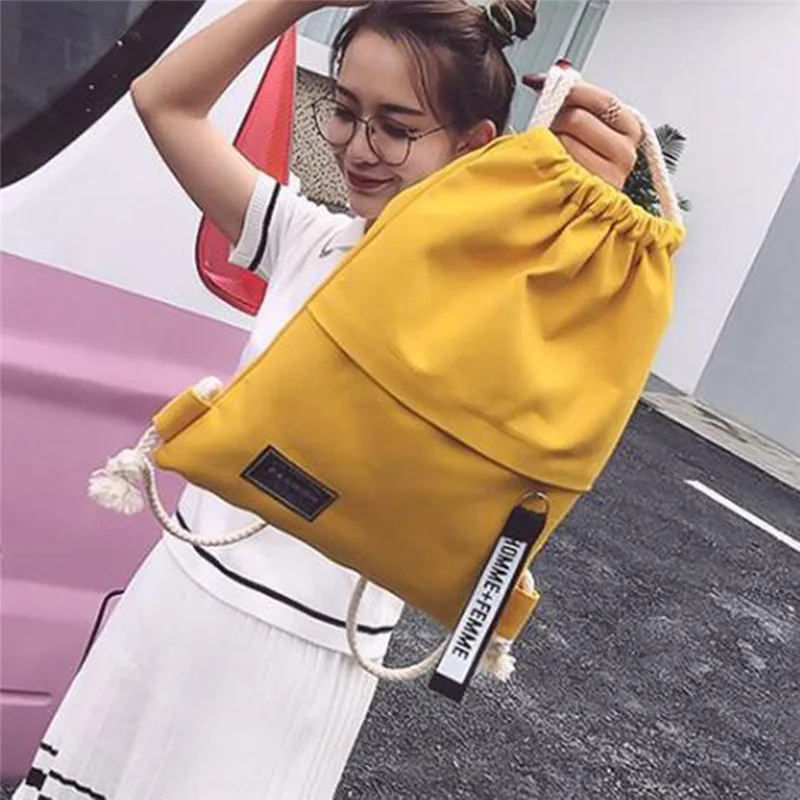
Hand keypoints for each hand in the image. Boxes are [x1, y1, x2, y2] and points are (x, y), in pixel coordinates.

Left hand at [522, 71, 641, 188]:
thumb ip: (576, 96)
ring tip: (549, 155)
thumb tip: (562, 65)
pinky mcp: (593, 198)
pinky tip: (547, 169)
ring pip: (563, 143)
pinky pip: (559, 170)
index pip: (599, 98)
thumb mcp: (585, 125)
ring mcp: (612, 177)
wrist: (582, 209)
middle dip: (554, 119)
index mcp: (629, 128)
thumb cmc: (583, 163)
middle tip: (545, 129)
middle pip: (576, 118)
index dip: (567, 88)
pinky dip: (547, 166)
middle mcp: (626, 153)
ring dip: (548, 145)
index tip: (538, 82)